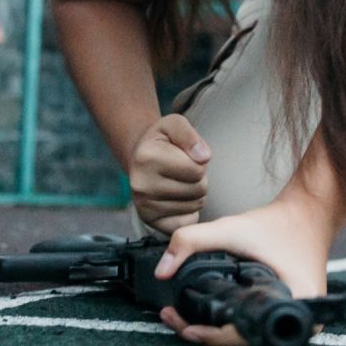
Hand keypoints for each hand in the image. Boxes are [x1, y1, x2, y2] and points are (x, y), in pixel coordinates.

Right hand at [129, 114, 210, 233]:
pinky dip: (189, 211)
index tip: (186, 156)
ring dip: (195, 193)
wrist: (141, 157)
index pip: (197, 169)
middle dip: (199, 178)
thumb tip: (204, 157)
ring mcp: (144, 206)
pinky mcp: (151, 221)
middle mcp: (141, 185)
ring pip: (195, 205)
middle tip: (185, 170)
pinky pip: (187, 222)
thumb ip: (190, 135)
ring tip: (180, 181)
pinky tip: (178, 198)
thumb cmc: (163, 140)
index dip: (199, 161)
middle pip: (198, 189)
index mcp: (146, 157)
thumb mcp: (174, 124)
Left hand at [155, 191, 335, 345]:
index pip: (246, 334)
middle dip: (206, 335)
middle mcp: (300, 321)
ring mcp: (295, 320)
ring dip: (214, 331)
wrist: (307, 213)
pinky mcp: (285, 313)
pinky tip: (206, 314)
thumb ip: (192, 241)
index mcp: (295, 304)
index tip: (185, 328)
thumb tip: (161, 271)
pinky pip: (252, 326)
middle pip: (243, 341)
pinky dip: (228, 323)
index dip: (213, 336)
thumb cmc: (277, 223)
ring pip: (246, 337)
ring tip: (181, 318)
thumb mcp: (232, 228)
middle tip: (174, 320)